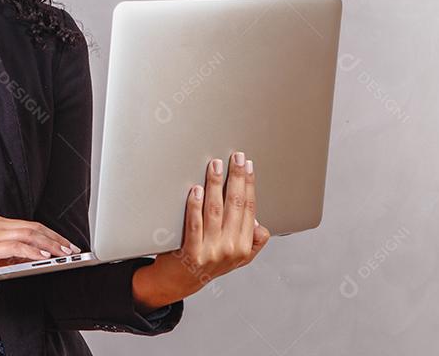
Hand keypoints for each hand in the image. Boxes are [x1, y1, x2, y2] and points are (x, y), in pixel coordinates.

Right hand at [0, 215, 81, 285]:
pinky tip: (43, 257)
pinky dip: (32, 251)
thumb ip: (10, 254)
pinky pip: (16, 247)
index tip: (66, 244)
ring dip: (49, 245)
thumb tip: (33, 259)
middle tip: (71, 249)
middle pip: (33, 228)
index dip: (51, 234)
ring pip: (28, 235)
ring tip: (63, 254)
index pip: (31, 226)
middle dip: (55, 239)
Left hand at [149, 151, 270, 299]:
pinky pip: (194, 223)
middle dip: (237, 178)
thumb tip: (261, 224)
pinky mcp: (191, 252)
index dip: (249, 185)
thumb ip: (252, 242)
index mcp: (244, 247)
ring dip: (216, 184)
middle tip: (235, 157)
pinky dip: (195, 205)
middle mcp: (230, 249)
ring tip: (215, 166)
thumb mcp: (237, 258)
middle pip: (236, 205)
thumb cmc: (206, 262)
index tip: (248, 165)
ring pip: (215, 210)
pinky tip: (196, 190)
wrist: (178, 282)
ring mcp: (211, 251)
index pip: (250, 209)